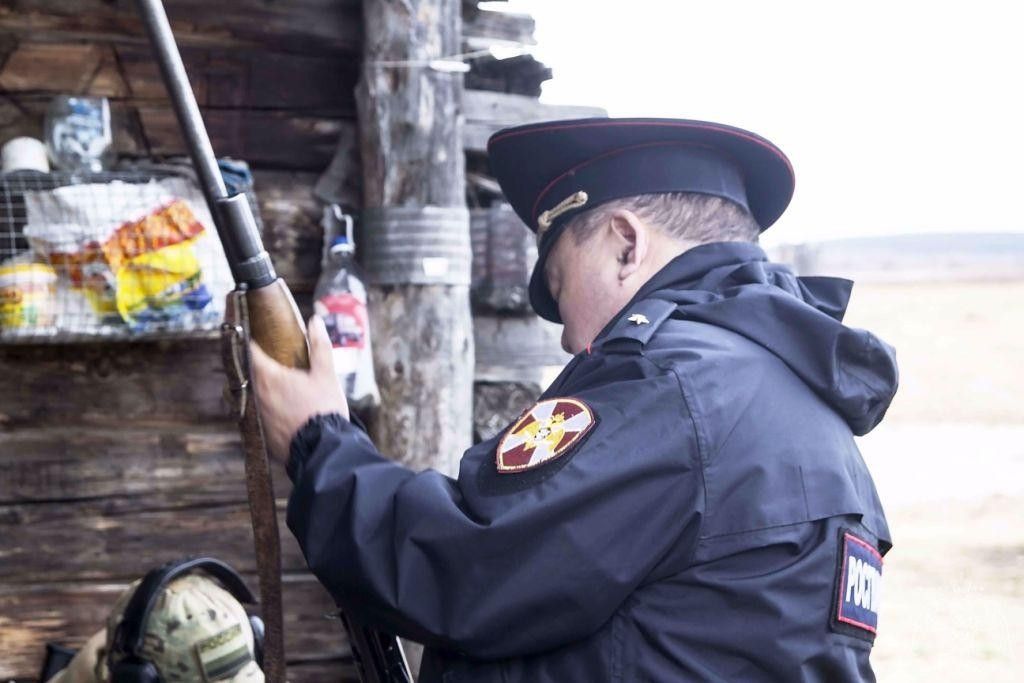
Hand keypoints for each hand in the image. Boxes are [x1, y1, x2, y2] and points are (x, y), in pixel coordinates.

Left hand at [249, 316, 348, 462]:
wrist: (322, 449)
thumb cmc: (323, 409)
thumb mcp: (327, 374)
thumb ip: (320, 345)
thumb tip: (315, 320)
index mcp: (270, 376)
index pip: (251, 352)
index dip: (250, 341)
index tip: (250, 333)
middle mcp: (257, 395)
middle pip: (246, 374)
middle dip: (251, 364)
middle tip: (260, 357)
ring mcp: (256, 416)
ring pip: (247, 396)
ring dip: (254, 387)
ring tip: (266, 384)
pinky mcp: (260, 434)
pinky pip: (253, 416)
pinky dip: (259, 408)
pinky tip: (272, 409)